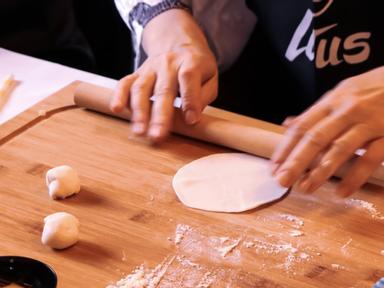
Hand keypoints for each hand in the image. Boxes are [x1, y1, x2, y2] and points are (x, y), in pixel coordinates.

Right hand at [110, 9, 217, 141]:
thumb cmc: (197, 67)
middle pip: (163, 90)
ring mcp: (150, 68)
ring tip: (139, 131)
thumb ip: (203, 95)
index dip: (190, 100)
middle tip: (157, 136)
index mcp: (190, 62)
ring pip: (141, 88)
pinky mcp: (137, 73)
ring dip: (139, 111)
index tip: (190, 121)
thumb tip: (191, 118)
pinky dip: (119, 95)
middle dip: (159, 115)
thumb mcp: (210, 76)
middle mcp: (168, 64)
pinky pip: (125, 82)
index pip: (188, 78)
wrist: (178, 41)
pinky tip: (116, 109)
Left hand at [271, 66, 383, 196]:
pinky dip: (355, 176)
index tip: (274, 167)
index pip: (302, 126)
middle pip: (315, 138)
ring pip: (340, 148)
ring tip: (306, 188)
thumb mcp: (343, 93)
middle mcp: (347, 110)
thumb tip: (288, 125)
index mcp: (332, 100)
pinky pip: (370, 158)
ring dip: (320, 171)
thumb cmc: (376, 88)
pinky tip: (342, 191)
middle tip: (282, 181)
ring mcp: (369, 122)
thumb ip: (317, 113)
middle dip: (296, 161)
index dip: (286, 147)